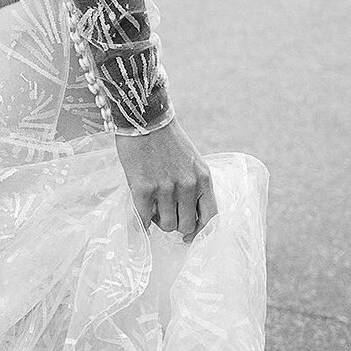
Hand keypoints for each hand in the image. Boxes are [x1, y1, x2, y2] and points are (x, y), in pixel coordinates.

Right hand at [115, 117, 216, 240]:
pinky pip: (144, 219)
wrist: (143, 116)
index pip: (211, 218)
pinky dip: (142, 222)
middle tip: (165, 214)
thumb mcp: (190, 160)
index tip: (188, 235)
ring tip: (152, 208)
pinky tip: (140, 216)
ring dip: (158, 221)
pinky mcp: (143, 188)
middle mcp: (187, 186)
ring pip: (166, 225)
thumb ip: (192, 184)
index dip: (200, 232)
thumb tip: (185, 212)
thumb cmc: (166, 137)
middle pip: (186, 226)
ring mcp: (165, 188)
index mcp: (203, 178)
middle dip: (176, 224)